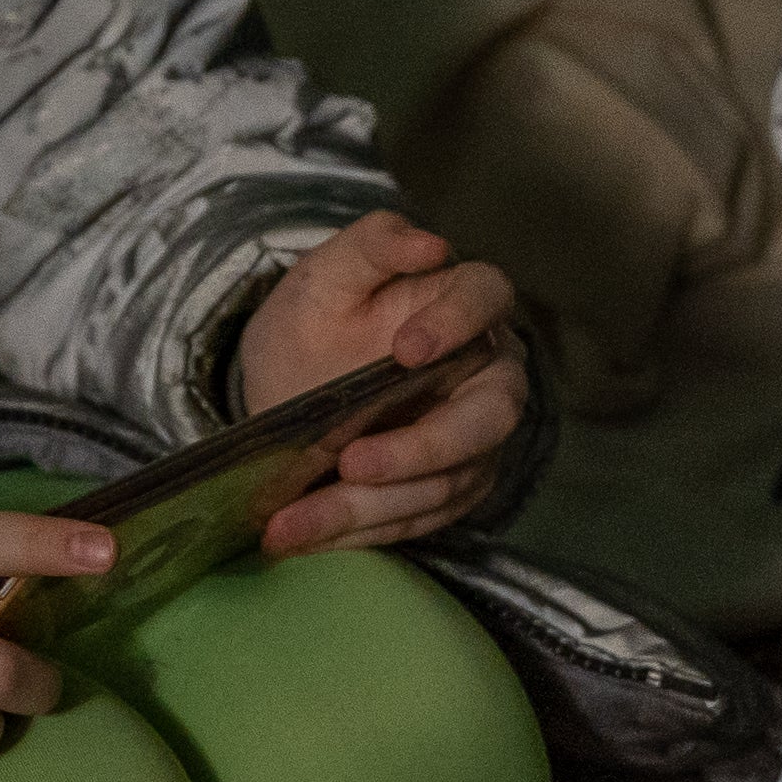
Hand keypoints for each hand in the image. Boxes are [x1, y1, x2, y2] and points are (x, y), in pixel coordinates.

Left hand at [233, 208, 531, 554]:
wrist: (290, 389)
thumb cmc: (317, 324)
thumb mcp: (324, 277)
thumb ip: (371, 246)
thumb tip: (429, 243)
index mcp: (463, 303)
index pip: (488, 298)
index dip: (457, 323)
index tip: (404, 349)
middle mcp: (486, 373)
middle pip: (490, 415)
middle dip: (421, 448)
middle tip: (351, 462)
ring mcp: (475, 438)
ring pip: (448, 480)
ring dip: (370, 506)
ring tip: (292, 522)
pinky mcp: (453, 488)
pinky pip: (419, 519)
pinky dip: (359, 533)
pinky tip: (303, 538)